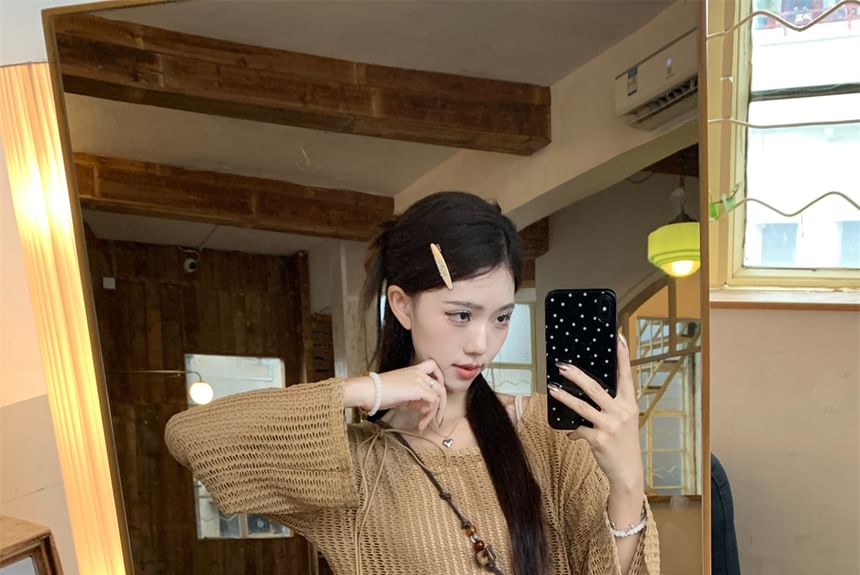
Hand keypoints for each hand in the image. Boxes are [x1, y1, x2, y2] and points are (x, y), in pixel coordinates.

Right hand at [345, 359, 446, 430]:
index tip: (435, 396)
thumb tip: (422, 406)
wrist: (369, 390)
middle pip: (440, 386)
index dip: (438, 381)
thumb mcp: (400, 393)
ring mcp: (419, 380)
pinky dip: (429, 414)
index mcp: (413, 370)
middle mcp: (419, 372)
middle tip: (437, 419)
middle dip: (440, 405)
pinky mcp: (419, 389)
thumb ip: (413, 397)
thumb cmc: (379, 393)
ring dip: (435, 412)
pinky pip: (433, 401)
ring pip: (439, 395)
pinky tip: (420, 421)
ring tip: (424, 423)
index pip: (433, 368)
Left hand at [548, 334, 643, 490]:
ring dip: (564, 397)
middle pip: (596, 388)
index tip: (617, 338)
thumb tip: (587, 401)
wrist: (628, 473)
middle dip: (577, 375)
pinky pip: (578, 429)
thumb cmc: (624, 445)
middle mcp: (621, 412)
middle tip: (563, 366)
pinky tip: (571, 434)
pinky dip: (573, 431)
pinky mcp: (598, 438)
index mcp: (629, 405)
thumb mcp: (624, 423)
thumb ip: (609, 409)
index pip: (626, 376)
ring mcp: (610, 425)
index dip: (622, 356)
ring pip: (582, 406)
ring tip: (552, 389)